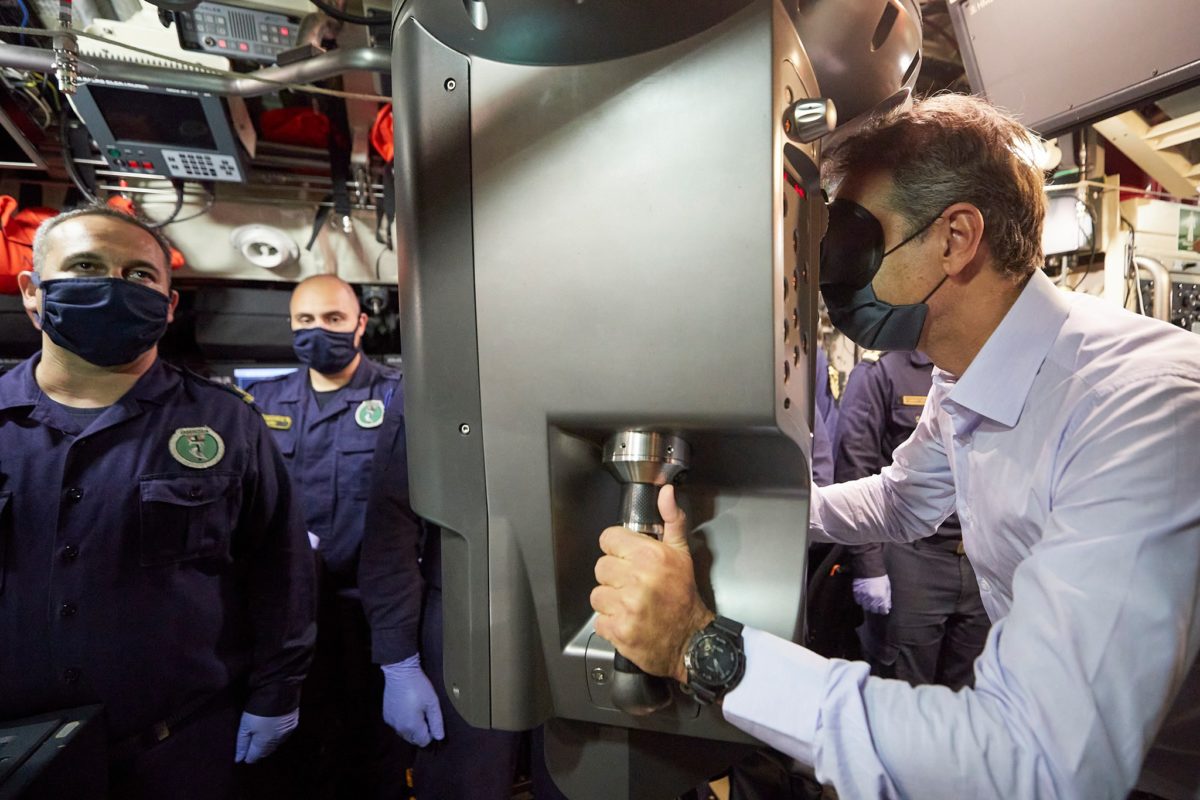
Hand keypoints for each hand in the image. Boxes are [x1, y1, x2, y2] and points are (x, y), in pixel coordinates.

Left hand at [235, 709, 298, 763]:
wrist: (280, 692)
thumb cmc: (258, 709)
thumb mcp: (245, 725)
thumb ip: (242, 744)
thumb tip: (239, 760)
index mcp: (264, 744)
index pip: (253, 757)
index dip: (247, 755)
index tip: (243, 750)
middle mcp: (277, 741)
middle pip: (265, 752)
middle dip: (258, 750)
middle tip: (251, 742)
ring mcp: (287, 733)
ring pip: (275, 744)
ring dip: (268, 742)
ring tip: (261, 733)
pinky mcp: (293, 724)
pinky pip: (283, 735)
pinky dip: (277, 734)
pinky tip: (273, 726)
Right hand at [382, 655, 444, 745]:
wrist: (400, 673)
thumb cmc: (418, 686)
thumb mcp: (432, 703)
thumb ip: (436, 722)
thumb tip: (439, 737)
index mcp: (412, 726)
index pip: (424, 742)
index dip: (431, 733)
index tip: (432, 720)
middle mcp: (400, 728)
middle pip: (413, 739)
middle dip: (421, 732)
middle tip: (425, 714)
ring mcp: (391, 723)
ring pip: (404, 733)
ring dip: (411, 728)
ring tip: (416, 710)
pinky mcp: (386, 716)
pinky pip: (397, 725)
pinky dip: (403, 721)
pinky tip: (407, 708)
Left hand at [590, 484, 713, 683]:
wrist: (692, 641)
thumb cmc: (684, 596)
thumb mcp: (682, 554)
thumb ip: (671, 520)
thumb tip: (666, 492)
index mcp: (650, 556)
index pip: (608, 539)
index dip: (616, 549)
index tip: (627, 559)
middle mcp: (637, 579)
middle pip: (601, 567)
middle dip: (615, 577)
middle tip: (633, 585)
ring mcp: (627, 606)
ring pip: (597, 595)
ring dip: (611, 602)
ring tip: (630, 605)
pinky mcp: (619, 630)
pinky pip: (598, 621)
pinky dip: (610, 624)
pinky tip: (628, 621)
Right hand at [851, 575, 891, 614]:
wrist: (868, 567)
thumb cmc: (880, 576)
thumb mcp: (887, 586)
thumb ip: (887, 597)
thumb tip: (888, 606)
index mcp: (881, 597)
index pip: (883, 611)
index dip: (884, 610)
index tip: (884, 609)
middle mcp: (872, 598)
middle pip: (874, 610)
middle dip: (876, 608)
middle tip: (877, 604)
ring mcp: (863, 596)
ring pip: (865, 607)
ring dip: (868, 605)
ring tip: (870, 600)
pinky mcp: (856, 593)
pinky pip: (858, 601)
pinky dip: (861, 600)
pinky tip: (864, 596)